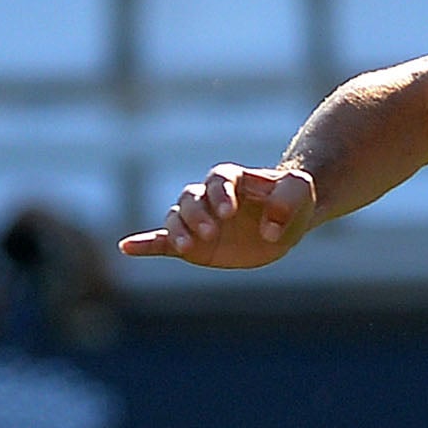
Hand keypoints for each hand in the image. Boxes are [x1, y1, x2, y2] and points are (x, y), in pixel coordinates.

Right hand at [119, 163, 316, 267]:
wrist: (286, 220)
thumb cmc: (293, 199)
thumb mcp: (301, 192)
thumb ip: (289, 198)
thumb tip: (268, 229)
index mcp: (232, 180)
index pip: (218, 179)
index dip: (220, 193)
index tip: (229, 212)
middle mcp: (209, 197)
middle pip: (190, 198)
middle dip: (197, 214)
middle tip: (211, 233)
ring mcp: (198, 220)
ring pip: (175, 218)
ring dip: (177, 231)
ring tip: (188, 247)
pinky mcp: (193, 244)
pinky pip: (162, 242)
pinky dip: (144, 244)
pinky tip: (126, 247)